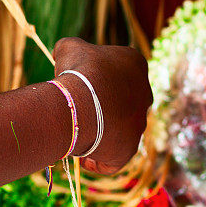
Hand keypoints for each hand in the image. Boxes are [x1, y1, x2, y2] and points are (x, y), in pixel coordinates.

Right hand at [53, 38, 151, 174]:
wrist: (83, 103)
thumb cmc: (78, 72)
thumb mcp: (69, 48)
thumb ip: (70, 47)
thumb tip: (60, 53)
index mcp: (136, 64)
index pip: (116, 73)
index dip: (95, 81)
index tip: (78, 88)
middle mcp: (145, 94)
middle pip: (121, 103)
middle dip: (102, 108)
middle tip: (79, 112)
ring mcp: (140, 123)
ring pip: (118, 131)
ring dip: (99, 133)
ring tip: (76, 134)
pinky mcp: (131, 148)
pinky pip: (112, 158)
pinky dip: (97, 159)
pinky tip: (81, 156)